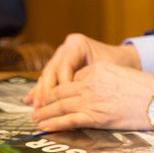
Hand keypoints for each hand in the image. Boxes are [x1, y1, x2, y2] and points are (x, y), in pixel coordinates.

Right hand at [26, 34, 140, 106]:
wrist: (123, 59)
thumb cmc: (118, 64)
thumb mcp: (106, 71)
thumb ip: (90, 81)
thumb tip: (77, 98)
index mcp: (76, 44)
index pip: (64, 66)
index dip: (61, 85)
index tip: (61, 101)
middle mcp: (65, 48)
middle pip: (51, 71)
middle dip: (46, 91)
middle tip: (42, 107)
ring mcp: (60, 56)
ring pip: (47, 76)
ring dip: (40, 93)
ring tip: (35, 108)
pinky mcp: (59, 66)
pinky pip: (48, 79)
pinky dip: (41, 91)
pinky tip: (30, 100)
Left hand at [31, 62, 153, 131]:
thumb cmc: (145, 89)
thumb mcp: (120, 75)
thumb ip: (102, 80)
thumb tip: (92, 92)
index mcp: (96, 69)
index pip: (71, 79)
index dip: (57, 88)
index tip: (50, 94)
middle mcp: (89, 82)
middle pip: (60, 91)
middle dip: (45, 100)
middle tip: (34, 106)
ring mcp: (90, 99)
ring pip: (60, 105)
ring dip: (44, 113)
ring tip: (34, 118)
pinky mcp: (94, 115)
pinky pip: (68, 120)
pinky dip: (54, 123)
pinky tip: (44, 126)